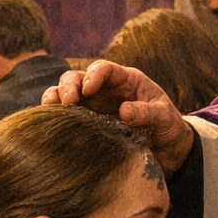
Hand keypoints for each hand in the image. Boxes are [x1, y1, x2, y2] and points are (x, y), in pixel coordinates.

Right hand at [42, 60, 194, 171]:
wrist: (167, 148)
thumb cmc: (168, 126)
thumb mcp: (164, 117)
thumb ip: (147, 112)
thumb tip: (123, 111)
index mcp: (125, 80)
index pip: (104, 69)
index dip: (93, 75)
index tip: (88, 89)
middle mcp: (105, 90)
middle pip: (78, 78)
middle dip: (69, 86)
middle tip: (67, 102)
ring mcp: (94, 106)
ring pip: (67, 94)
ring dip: (55, 98)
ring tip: (49, 108)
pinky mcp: (87, 123)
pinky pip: (68, 116)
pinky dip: (57, 116)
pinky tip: (51, 123)